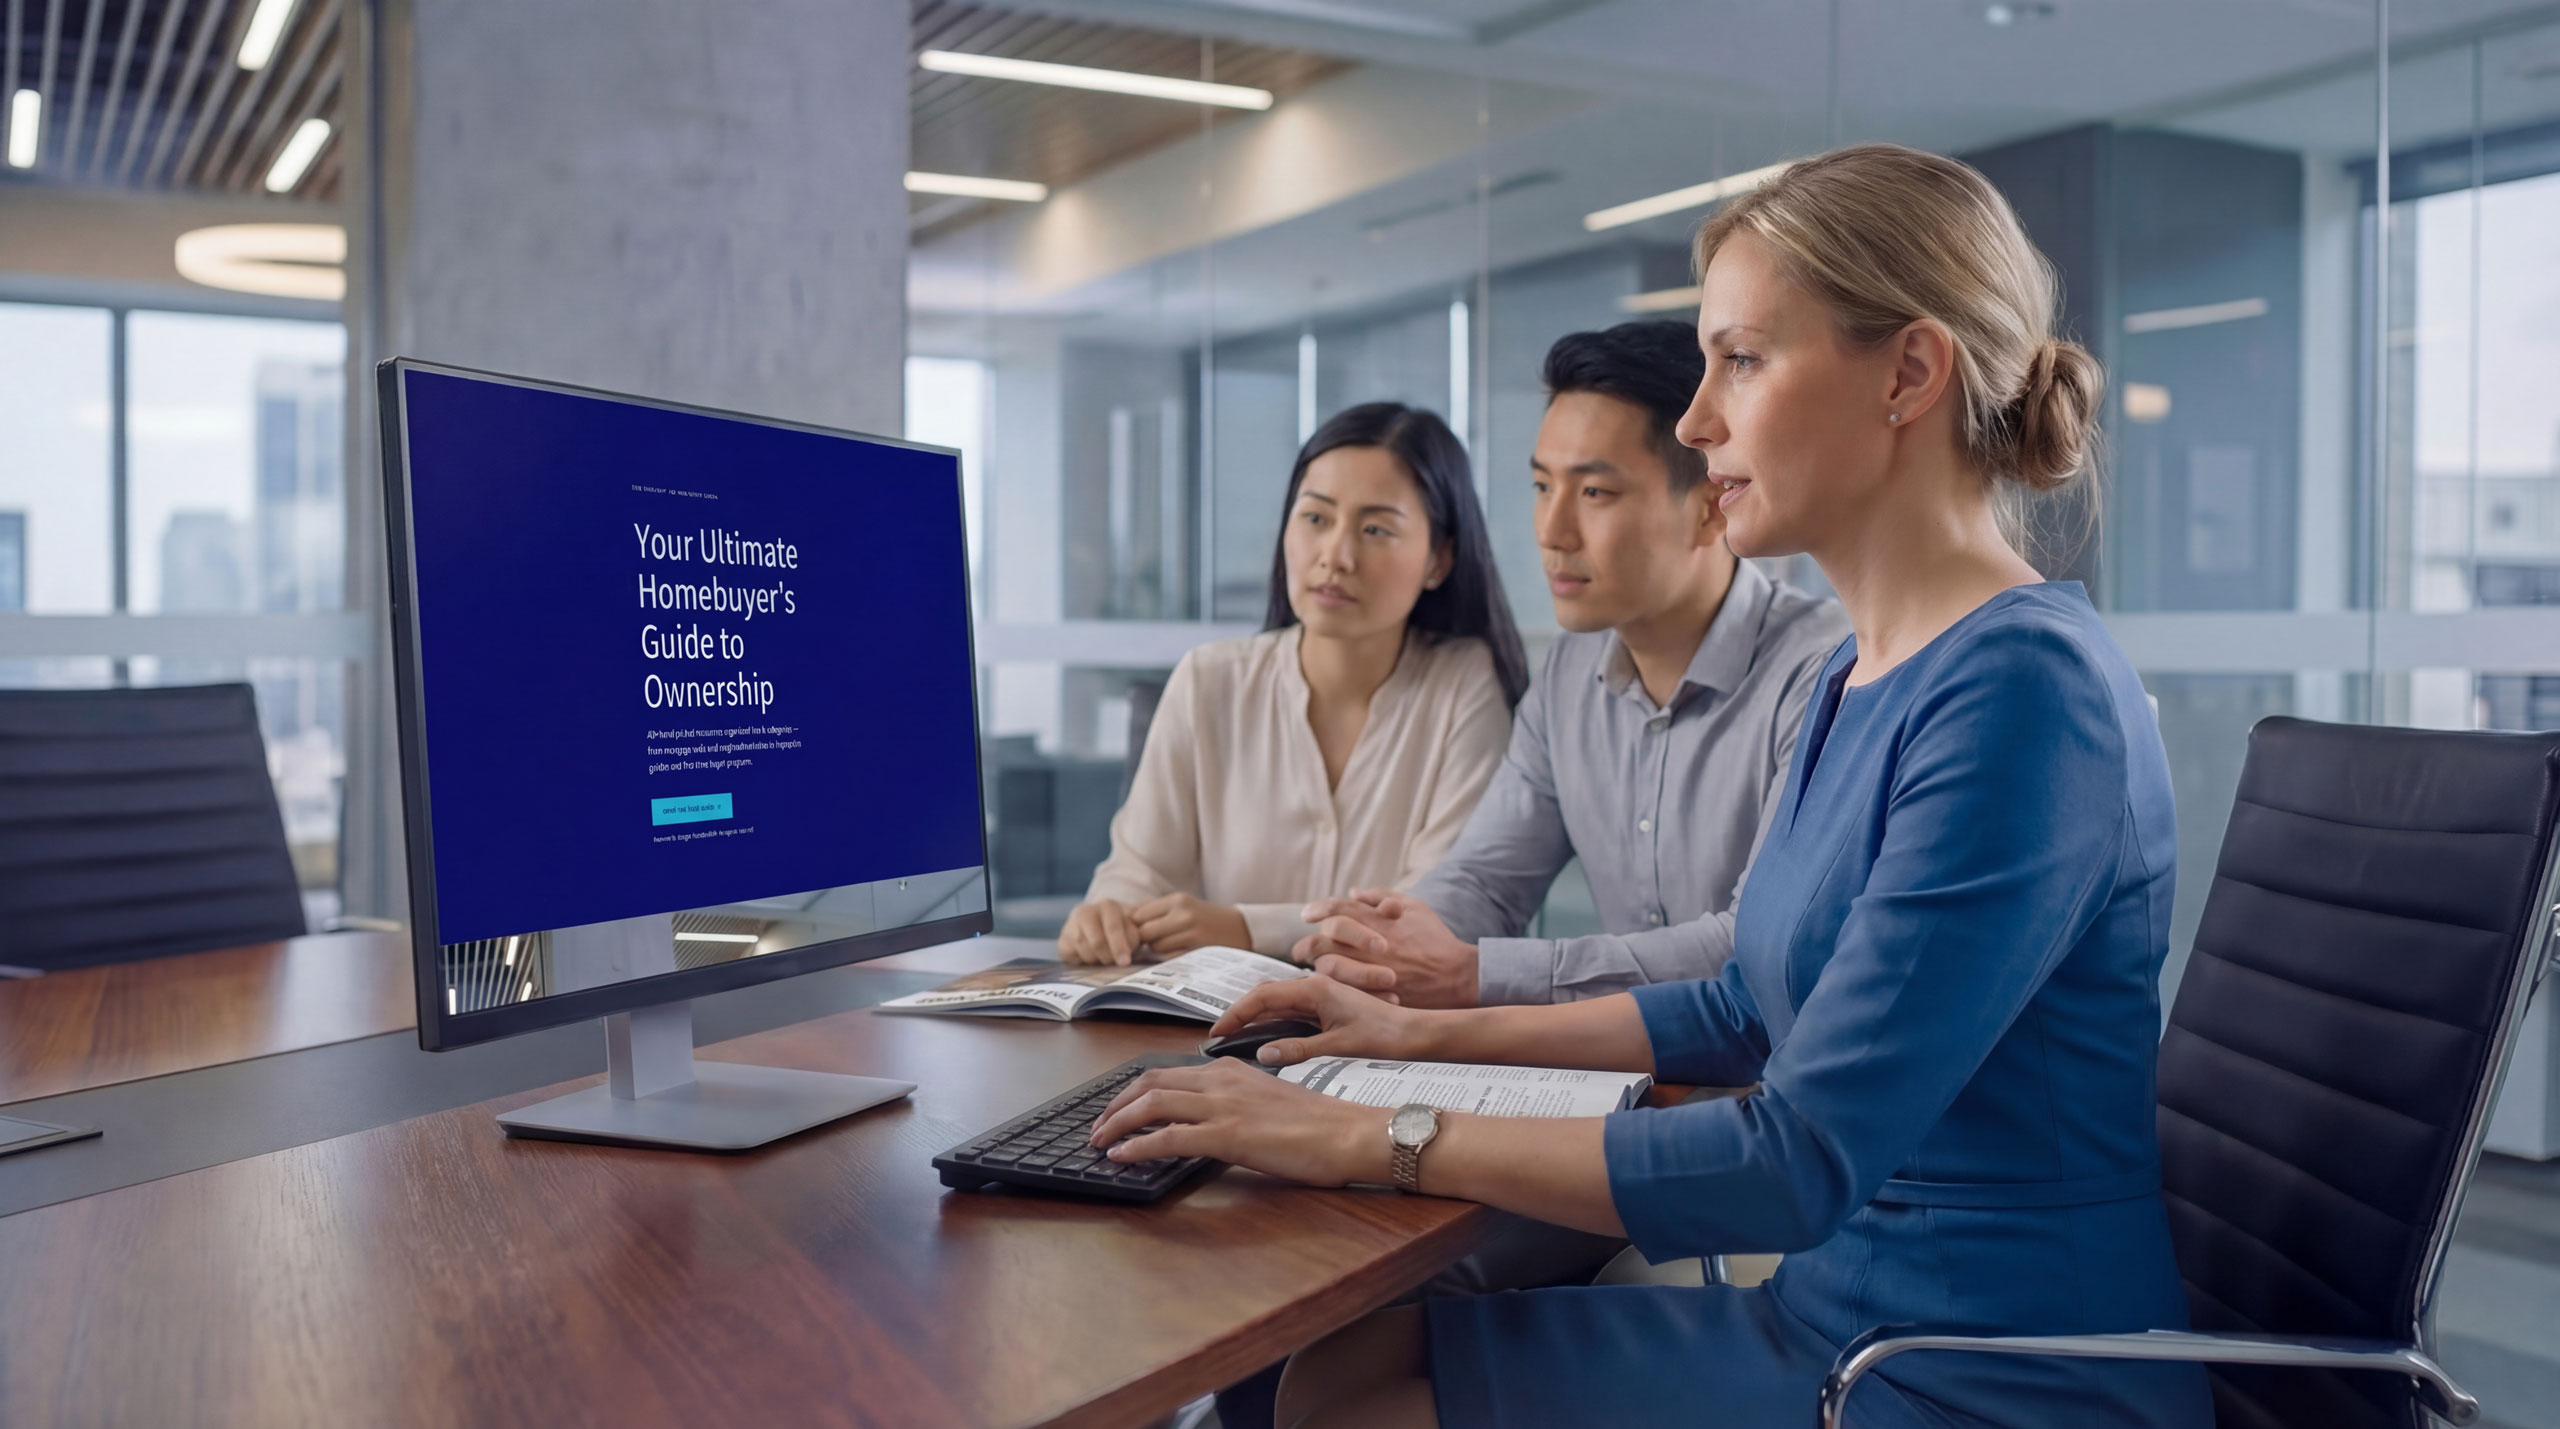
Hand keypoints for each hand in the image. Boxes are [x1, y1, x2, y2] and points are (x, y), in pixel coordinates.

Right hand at [1059, 899, 1139, 964]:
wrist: (1097, 927)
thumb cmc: (1121, 929)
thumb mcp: (1133, 926)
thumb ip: (1138, 931)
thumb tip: (1146, 937)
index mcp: (1108, 905)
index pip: (1113, 927)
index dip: (1119, 946)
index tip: (1125, 962)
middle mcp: (1086, 911)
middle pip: (1097, 942)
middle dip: (1108, 956)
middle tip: (1115, 963)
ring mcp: (1071, 925)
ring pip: (1086, 951)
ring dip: (1098, 959)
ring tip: (1104, 958)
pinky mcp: (1063, 940)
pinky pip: (1073, 956)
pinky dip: (1084, 961)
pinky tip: (1090, 958)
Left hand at [1088, 1057, 1392, 1186]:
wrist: (1352, 1133)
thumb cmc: (1324, 1127)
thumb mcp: (1273, 1105)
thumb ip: (1242, 1106)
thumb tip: (1220, 1125)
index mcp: (1234, 1072)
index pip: (1171, 1072)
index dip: (1137, 1089)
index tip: (1119, 1107)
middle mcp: (1223, 1081)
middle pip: (1151, 1081)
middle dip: (1116, 1103)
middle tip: (1097, 1125)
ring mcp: (1224, 1106)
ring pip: (1152, 1103)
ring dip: (1116, 1122)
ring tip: (1098, 1141)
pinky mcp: (1228, 1135)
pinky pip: (1169, 1137)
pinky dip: (1137, 1146)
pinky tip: (1121, 1156)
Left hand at [1129, 893, 1251, 956]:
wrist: (1241, 929)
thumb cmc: (1206, 918)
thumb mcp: (1184, 905)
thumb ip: (1156, 910)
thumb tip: (1125, 918)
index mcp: (1177, 899)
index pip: (1139, 913)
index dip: (1135, 925)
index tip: (1139, 932)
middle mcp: (1183, 913)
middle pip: (1144, 931)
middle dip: (1144, 940)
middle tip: (1152, 942)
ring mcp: (1191, 931)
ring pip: (1155, 946)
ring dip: (1157, 950)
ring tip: (1169, 946)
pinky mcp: (1198, 948)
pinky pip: (1170, 957)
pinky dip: (1169, 957)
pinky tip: (1178, 953)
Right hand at [1210, 973, 1433, 1066]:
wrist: (1418, 1034)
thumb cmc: (1385, 1038)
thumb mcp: (1338, 1047)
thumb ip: (1298, 1049)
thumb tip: (1261, 1053)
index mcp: (1315, 990)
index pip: (1262, 997)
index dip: (1235, 1014)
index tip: (1216, 1032)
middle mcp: (1316, 988)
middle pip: (1265, 995)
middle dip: (1240, 1014)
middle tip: (1218, 1037)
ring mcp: (1322, 997)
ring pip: (1277, 1003)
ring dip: (1255, 1017)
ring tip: (1233, 1038)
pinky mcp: (1328, 1008)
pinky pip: (1292, 1011)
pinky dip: (1273, 1021)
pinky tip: (1265, 1037)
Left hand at [1291, 890, 1480, 1008]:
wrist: (1459, 976)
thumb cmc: (1436, 939)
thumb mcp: (1415, 907)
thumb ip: (1381, 897)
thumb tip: (1353, 892)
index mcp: (1378, 919)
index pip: (1337, 908)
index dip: (1318, 909)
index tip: (1308, 915)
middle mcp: (1371, 943)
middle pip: (1322, 940)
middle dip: (1306, 945)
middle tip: (1301, 950)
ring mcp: (1371, 970)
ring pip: (1327, 968)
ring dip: (1316, 968)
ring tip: (1313, 970)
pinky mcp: (1375, 994)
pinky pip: (1343, 993)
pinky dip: (1332, 990)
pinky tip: (1330, 990)